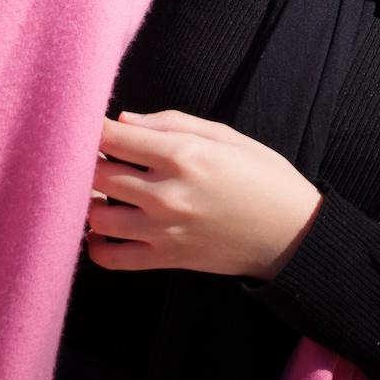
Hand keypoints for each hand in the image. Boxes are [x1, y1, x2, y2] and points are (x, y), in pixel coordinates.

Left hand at [87, 109, 320, 278]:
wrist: (291, 233)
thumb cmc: (263, 176)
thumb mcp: (226, 136)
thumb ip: (172, 123)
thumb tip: (123, 119)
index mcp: (183, 154)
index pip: (113, 137)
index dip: (92, 128)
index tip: (89, 126)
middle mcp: (167, 192)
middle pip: (97, 174)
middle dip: (88, 162)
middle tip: (94, 157)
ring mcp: (163, 230)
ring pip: (97, 215)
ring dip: (92, 201)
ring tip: (102, 192)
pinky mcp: (165, 259)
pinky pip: (111, 258)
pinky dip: (96, 246)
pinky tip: (101, 232)